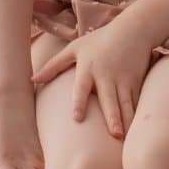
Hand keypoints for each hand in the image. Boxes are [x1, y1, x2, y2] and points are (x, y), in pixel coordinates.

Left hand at [31, 13, 156, 137]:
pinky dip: (136, 116)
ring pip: (126, 104)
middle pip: (109, 99)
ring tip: (125, 138)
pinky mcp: (137, 83)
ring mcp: (124, 80)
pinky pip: (136, 102)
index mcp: (89, 68)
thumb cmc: (100, 40)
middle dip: (112, 118)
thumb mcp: (75, 48)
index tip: (76, 118)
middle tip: (114, 135)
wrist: (135, 29)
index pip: (82, 87)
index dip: (79, 102)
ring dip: (126, 121)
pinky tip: (137, 130)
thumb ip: (54, 65)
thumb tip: (31, 79)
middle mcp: (107, 76)